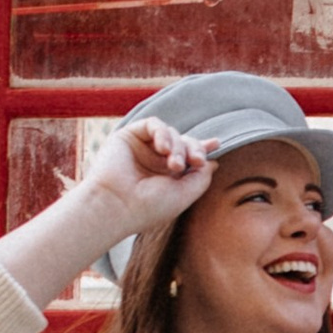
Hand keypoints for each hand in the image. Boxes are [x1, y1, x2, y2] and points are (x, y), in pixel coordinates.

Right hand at [76, 114, 218, 238]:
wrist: (116, 206)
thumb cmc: (149, 207)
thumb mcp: (184, 194)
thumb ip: (201, 177)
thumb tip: (212, 161)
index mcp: (167, 176)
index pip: (187, 157)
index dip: (201, 149)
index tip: (215, 144)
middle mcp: (155, 161)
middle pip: (184, 143)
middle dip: (194, 150)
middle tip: (196, 161)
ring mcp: (142, 149)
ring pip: (171, 134)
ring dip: (178, 147)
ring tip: (174, 164)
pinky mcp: (129, 137)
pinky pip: (153, 124)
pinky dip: (162, 133)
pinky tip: (162, 149)